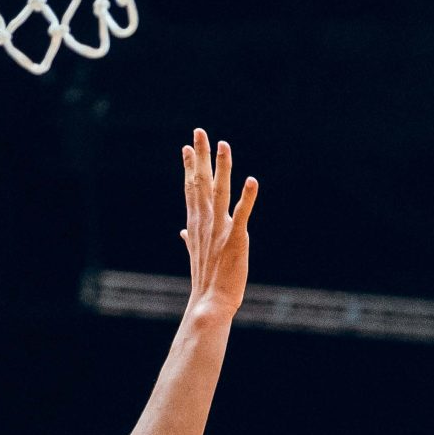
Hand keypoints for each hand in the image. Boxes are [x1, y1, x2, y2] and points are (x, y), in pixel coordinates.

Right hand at [180, 128, 257, 315]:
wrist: (210, 302)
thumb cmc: (205, 280)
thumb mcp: (195, 255)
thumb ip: (189, 239)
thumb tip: (181, 232)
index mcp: (196, 224)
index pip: (191, 189)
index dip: (190, 167)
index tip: (187, 147)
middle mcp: (205, 222)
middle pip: (201, 182)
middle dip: (200, 156)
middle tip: (199, 132)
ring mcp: (219, 229)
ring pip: (220, 191)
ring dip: (222, 167)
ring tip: (223, 144)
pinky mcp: (235, 238)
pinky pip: (242, 214)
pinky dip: (247, 197)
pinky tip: (252, 180)